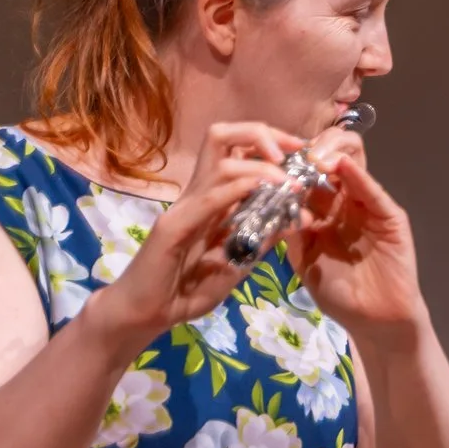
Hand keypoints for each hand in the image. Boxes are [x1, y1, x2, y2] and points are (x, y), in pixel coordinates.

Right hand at [94, 121, 301, 343]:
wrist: (144, 314)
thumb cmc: (186, 291)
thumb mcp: (237, 265)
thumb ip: (262, 243)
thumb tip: (297, 220)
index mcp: (213, 199)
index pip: (237, 151)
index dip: (271, 143)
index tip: (304, 156)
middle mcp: (198, 194)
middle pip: (223, 137)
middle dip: (263, 134)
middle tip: (296, 150)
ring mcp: (185, 207)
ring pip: (220, 161)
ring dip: (261, 166)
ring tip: (289, 182)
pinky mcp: (174, 226)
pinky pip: (209, 198)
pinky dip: (237, 188)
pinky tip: (262, 190)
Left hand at [286, 136, 428, 335]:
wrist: (373, 320)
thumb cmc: (339, 293)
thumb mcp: (302, 257)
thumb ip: (290, 227)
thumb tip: (270, 195)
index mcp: (324, 210)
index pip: (307, 173)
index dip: (290, 162)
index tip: (271, 159)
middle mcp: (346, 202)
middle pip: (331, 158)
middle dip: (311, 149)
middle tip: (292, 153)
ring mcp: (370, 207)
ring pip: (354, 163)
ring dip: (332, 152)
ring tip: (312, 156)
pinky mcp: (390, 218)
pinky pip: (373, 191)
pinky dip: (357, 175)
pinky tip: (340, 165)